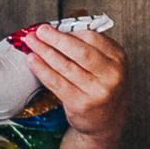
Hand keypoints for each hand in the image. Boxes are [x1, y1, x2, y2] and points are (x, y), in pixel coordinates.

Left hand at [25, 22, 125, 140]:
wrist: (106, 121)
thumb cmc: (100, 87)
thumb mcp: (104, 64)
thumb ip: (88, 47)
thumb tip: (57, 29)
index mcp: (118, 58)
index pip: (92, 38)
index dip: (69, 32)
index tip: (52, 27)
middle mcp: (111, 74)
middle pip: (79, 51)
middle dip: (56, 39)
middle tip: (39, 31)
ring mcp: (97, 90)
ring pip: (66, 66)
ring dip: (45, 52)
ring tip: (31, 43)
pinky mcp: (81, 104)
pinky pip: (57, 83)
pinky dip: (42, 70)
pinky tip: (32, 61)